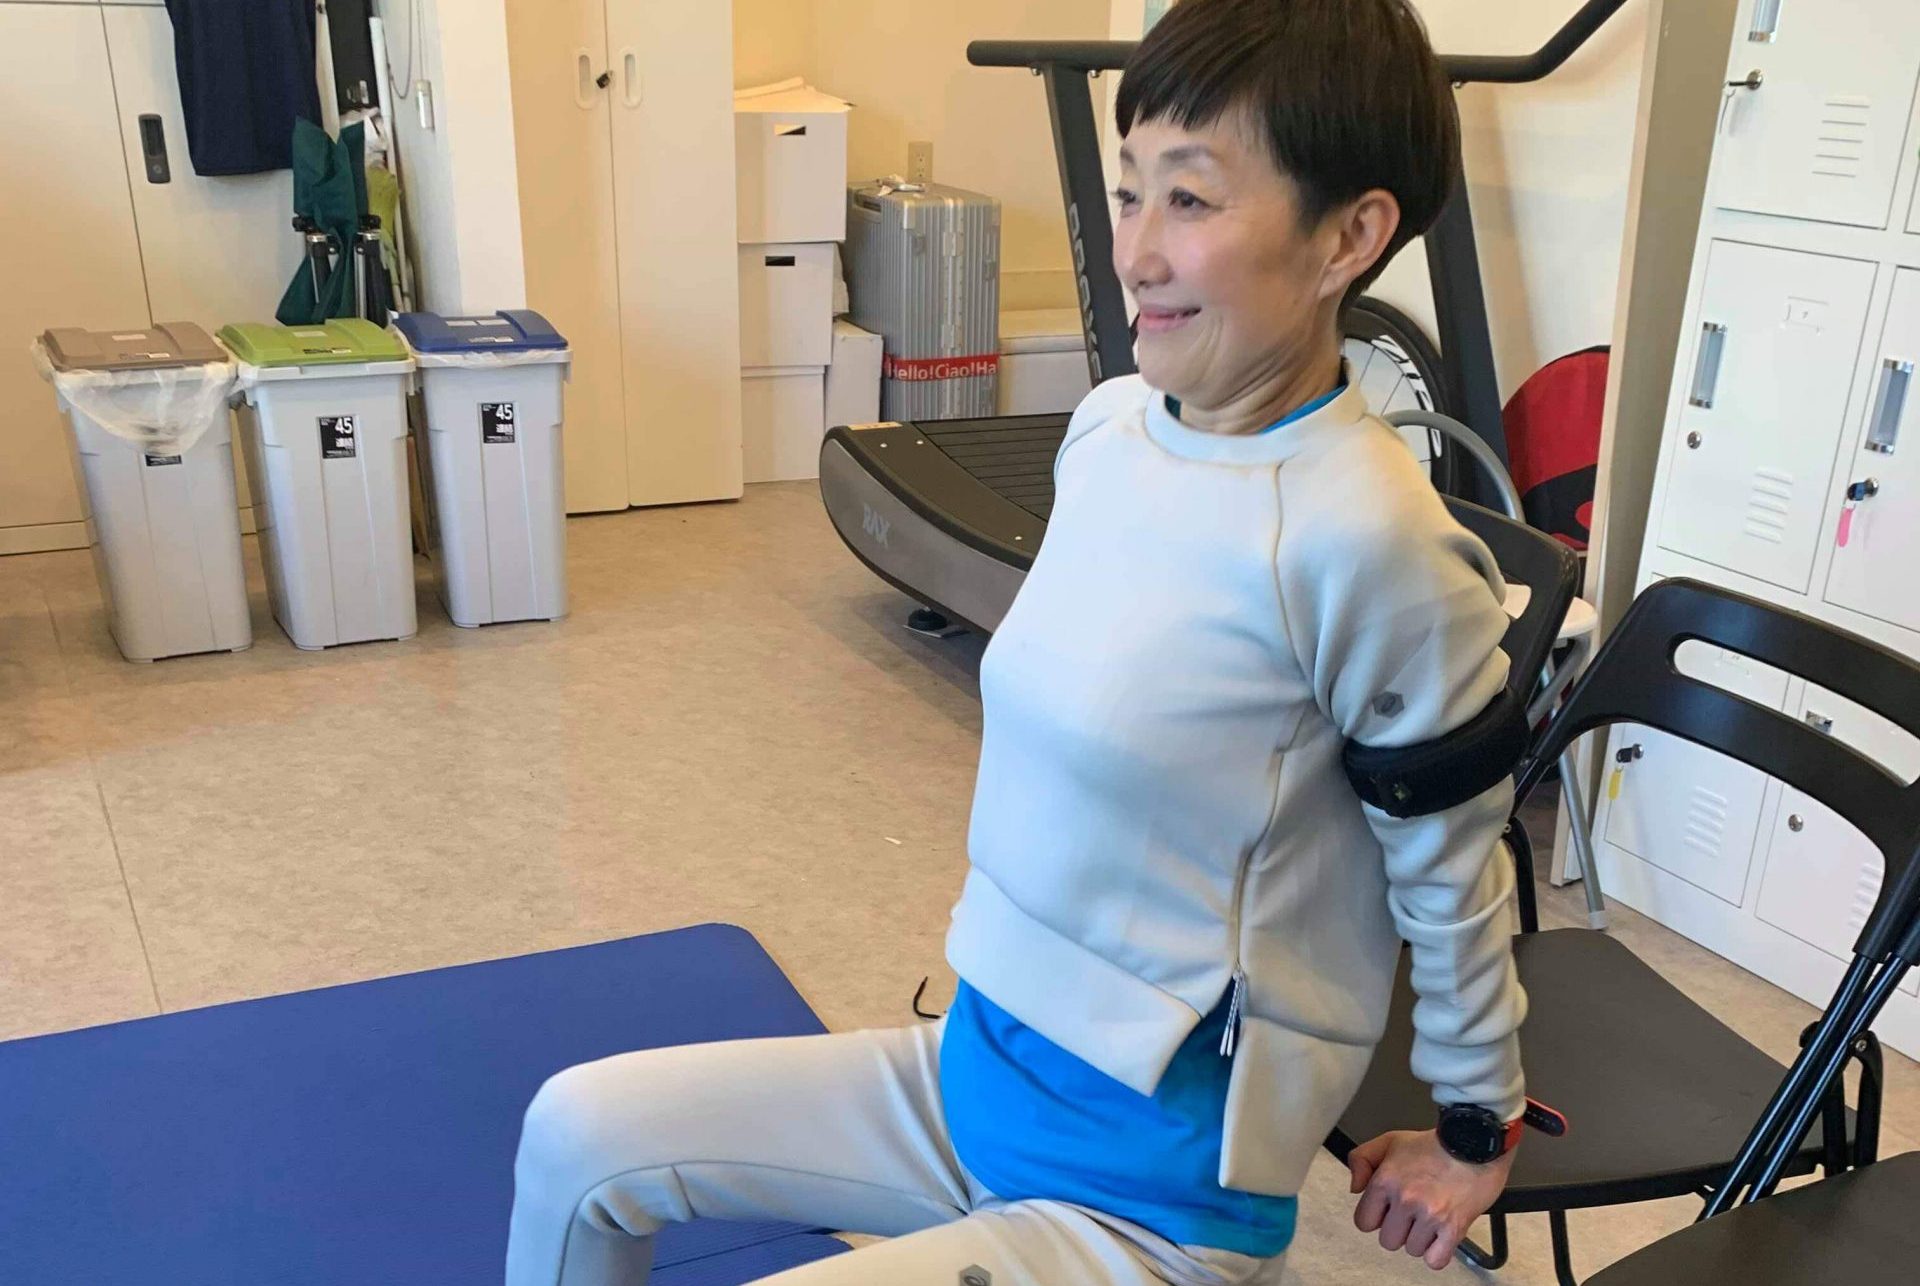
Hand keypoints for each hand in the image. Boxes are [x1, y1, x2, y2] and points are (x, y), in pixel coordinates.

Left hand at [1348, 1129, 1514, 1270]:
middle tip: (1413, 1213)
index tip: (1388, 1210)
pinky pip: (1435, 1260)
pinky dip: (1437, 1253)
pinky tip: (1441, 1236)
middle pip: (1388, 1241)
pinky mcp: (1453, 1228)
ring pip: (1413, 1250)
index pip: (1364, 1222)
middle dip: (1399, 1230)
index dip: (1376, 1217)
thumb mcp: (1390, 1141)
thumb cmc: (1436, 1143)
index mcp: (1385, 1180)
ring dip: (1421, 1239)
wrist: (1475, 1141)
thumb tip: (1355, 1189)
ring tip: (1431, 1218)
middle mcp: (1405, 1199)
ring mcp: (1429, 1215)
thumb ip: (1362, 1160)